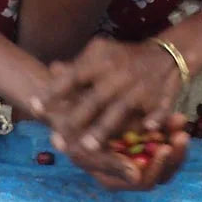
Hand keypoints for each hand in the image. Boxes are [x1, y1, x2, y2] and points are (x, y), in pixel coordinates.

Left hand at [37, 36, 184, 155]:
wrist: (167, 55)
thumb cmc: (124, 59)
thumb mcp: (100, 55)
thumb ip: (77, 66)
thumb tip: (51, 70)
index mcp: (101, 61)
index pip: (73, 77)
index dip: (53, 92)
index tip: (34, 107)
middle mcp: (119, 75)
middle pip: (95, 99)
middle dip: (76, 119)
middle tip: (57, 140)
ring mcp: (141, 87)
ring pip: (121, 110)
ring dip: (105, 128)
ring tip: (89, 147)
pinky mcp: (161, 98)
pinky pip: (159, 110)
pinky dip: (155, 119)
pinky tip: (148, 130)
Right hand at [59, 118, 188, 190]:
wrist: (60, 104)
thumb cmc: (66, 129)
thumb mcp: (84, 147)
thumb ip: (111, 163)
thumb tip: (136, 177)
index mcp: (114, 178)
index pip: (144, 182)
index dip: (157, 168)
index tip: (164, 149)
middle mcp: (128, 170)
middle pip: (161, 172)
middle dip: (174, 155)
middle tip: (181, 137)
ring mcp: (137, 153)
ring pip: (166, 156)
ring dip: (176, 142)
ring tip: (180, 123)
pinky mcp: (142, 137)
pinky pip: (162, 138)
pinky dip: (169, 128)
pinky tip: (177, 116)